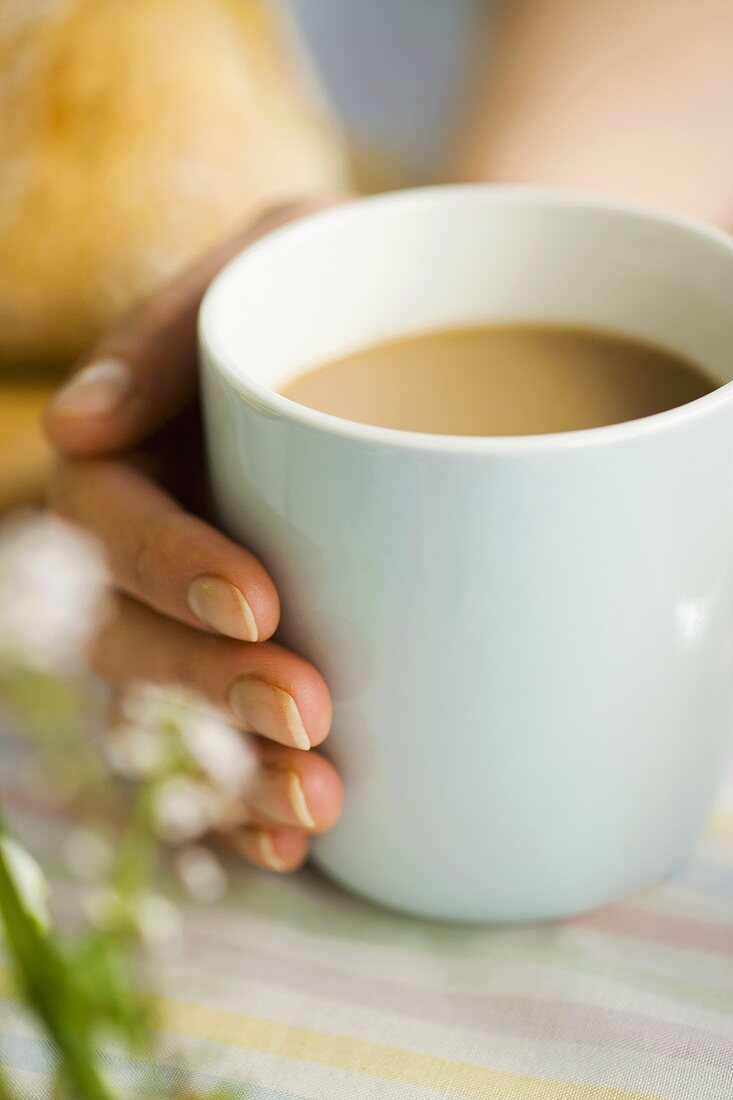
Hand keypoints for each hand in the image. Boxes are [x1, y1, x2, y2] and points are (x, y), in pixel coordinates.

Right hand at [45, 197, 344, 871]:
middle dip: (206, 686)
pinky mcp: (243, 662)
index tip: (257, 603)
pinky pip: (216, 748)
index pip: (112, 520)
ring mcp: (190, 614)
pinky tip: (294, 837)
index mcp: (135, 454)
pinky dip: (245, 801)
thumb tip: (75, 424)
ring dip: (227, 766)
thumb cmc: (339, 284)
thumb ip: (178, 328)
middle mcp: (149, 545)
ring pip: (167, 709)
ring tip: (314, 803)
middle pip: (129, 634)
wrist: (428, 346)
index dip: (169, 569)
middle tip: (305, 713)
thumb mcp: (274, 254)